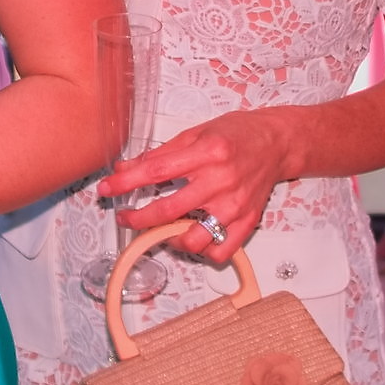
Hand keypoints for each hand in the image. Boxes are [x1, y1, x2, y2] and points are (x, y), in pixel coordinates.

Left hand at [98, 109, 295, 263]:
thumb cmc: (237, 134)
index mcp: (207, 152)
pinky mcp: (247, 221)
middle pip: (169, 210)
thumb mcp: (196, 133)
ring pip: (194, 239)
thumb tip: (126, 168)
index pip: (156, 171)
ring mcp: (236, 205)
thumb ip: (161, 153)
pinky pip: (220, 250)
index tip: (107, 188)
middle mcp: (222, 180)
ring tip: (164, 230)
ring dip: (170, 239)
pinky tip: (194, 238)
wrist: (277, 142)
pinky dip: (202, 251)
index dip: (126, 182)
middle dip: (138, 218)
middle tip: (125, 216)